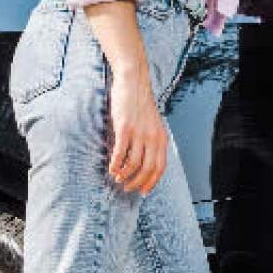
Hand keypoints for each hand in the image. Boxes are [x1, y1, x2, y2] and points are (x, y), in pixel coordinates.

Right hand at [106, 73, 167, 194]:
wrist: (133, 82)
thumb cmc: (140, 103)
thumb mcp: (153, 123)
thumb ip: (152, 140)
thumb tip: (146, 159)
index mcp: (161, 137)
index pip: (160, 167)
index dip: (152, 182)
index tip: (144, 191)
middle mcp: (153, 137)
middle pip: (148, 169)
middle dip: (138, 182)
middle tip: (128, 188)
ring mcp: (139, 133)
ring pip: (133, 164)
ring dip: (125, 175)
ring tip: (117, 179)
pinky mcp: (125, 129)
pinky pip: (120, 153)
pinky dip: (115, 165)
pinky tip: (111, 169)